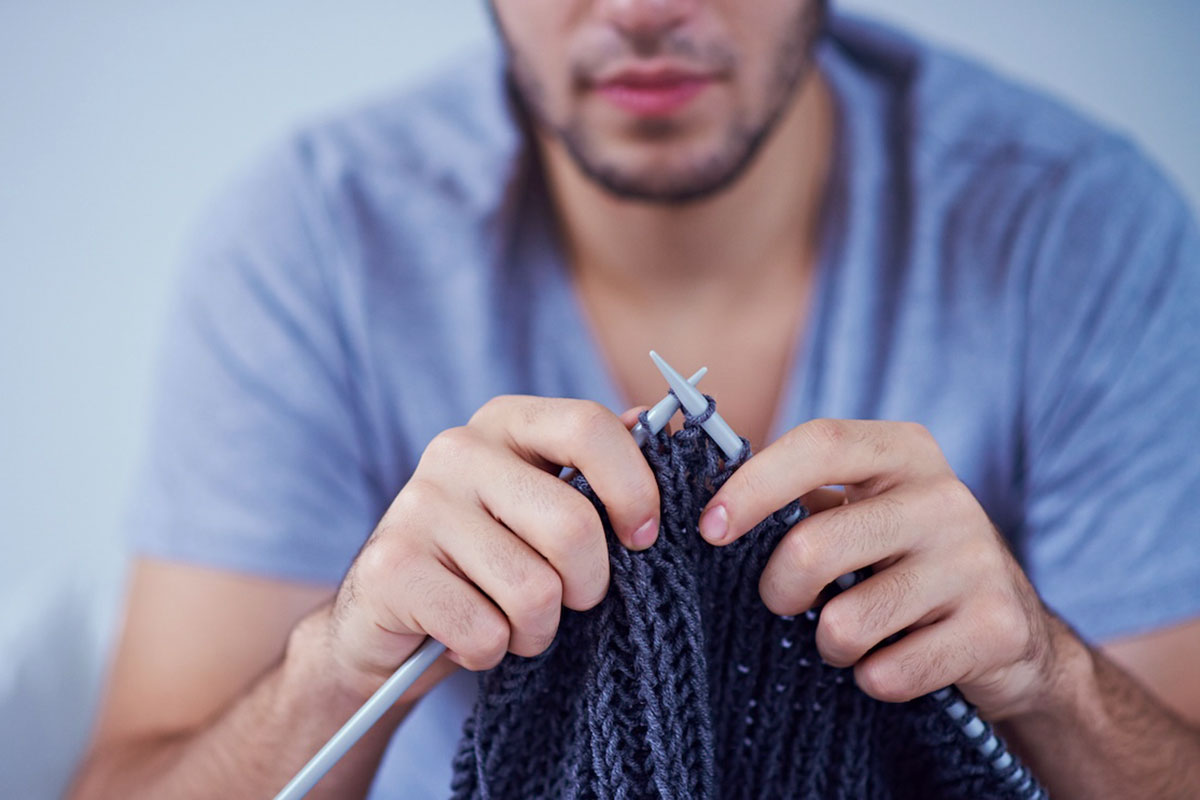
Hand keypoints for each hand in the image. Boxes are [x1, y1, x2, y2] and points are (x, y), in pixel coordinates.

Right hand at [315, 397, 660, 698]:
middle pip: (573, 526)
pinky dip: (489, 652)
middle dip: (589, 586)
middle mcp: (458, 449)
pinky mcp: (392, 567)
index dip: (634, 489)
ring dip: (537, 630)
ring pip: (534, 590)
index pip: (590, 427)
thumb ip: (597, 467)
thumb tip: (662, 427)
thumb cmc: (488, 558)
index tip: (644, 538)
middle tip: (570, 600)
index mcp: (506, 421)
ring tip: (512, 622)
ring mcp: (418, 505)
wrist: (384, 616)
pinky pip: (485, 632)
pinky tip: (465, 636)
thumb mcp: (543, 502)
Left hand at [698, 418, 1068, 719]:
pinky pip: (888, 674)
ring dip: (831, 645)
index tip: (710, 529)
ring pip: (846, 623)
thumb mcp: (859, 508)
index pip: (819, 444)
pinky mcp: (995, 628)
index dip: (753, 485)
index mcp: (903, 451)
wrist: (1009, 633)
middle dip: (777, 589)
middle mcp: (945, 496)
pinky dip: (874, 680)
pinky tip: (895, 660)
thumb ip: (795, 494)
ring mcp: (976, 561)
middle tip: (784, 602)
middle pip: (814, 545)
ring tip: (853, 634)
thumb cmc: (901, 559)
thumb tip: (693, 485)